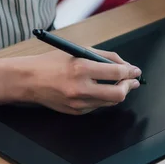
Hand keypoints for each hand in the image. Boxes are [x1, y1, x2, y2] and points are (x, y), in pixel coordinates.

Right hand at [19, 49, 141, 114]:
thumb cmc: (52, 63)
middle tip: (132, 81)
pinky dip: (103, 98)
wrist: (28, 80)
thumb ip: (104, 57)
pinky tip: (100, 89)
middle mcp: (81, 88)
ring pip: (110, 102)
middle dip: (129, 86)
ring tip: (118, 83)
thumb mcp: (78, 51)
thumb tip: (125, 64)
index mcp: (81, 68)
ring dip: (118, 92)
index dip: (130, 72)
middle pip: (118, 94)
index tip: (136, 71)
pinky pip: (98, 106)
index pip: (116, 73)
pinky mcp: (77, 112)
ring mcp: (78, 103)